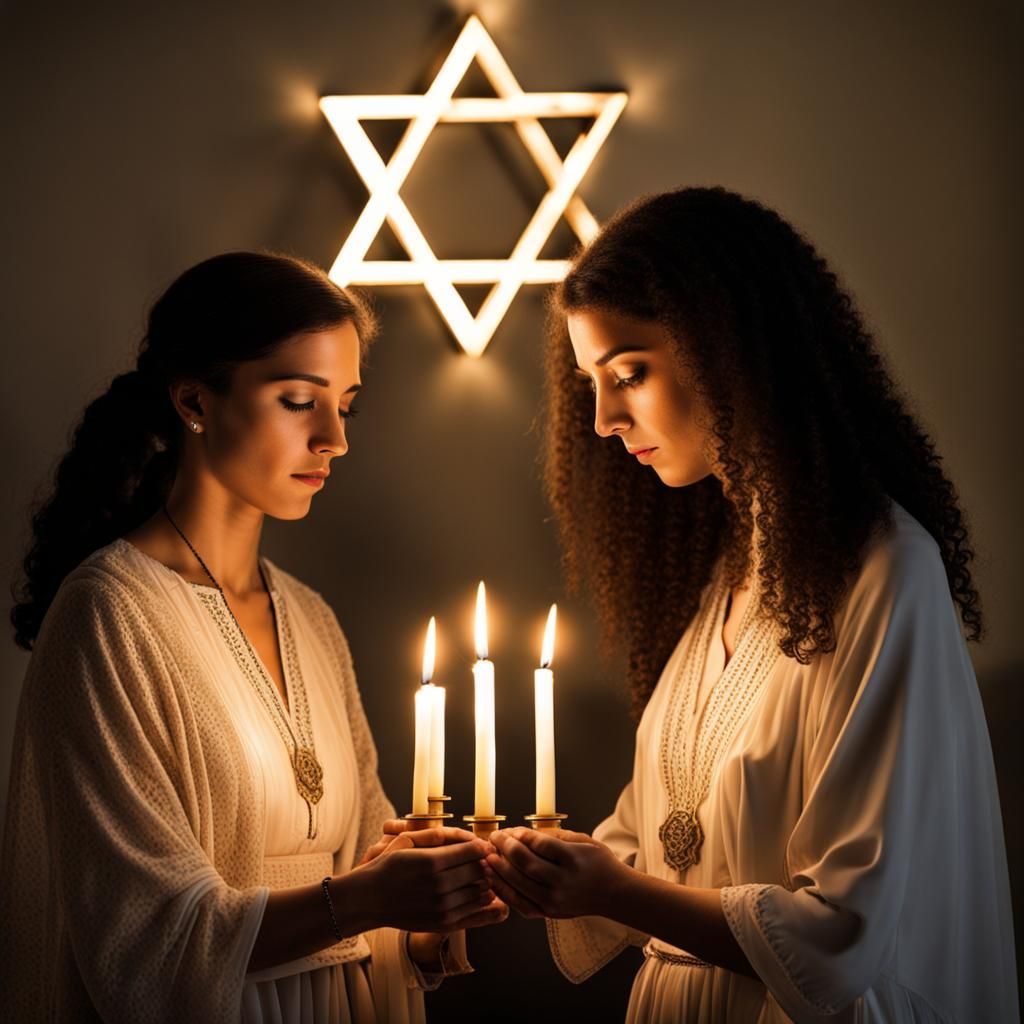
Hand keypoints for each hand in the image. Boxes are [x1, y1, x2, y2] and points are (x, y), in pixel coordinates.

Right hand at [344, 826, 507, 933]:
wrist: (369, 900)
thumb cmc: (388, 866)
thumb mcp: (406, 840)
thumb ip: (438, 835)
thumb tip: (469, 836)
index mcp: (431, 862)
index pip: (473, 851)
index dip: (482, 846)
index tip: (482, 845)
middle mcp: (438, 886)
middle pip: (480, 870)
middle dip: (485, 863)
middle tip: (483, 859)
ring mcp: (442, 908)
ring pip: (481, 892)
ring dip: (485, 881)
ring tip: (479, 875)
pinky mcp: (442, 924)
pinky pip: (474, 912)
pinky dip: (484, 902)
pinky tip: (485, 895)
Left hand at [486, 827, 631, 919]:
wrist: (614, 894)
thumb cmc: (597, 862)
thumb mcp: (582, 840)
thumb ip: (553, 835)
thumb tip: (521, 833)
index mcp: (573, 859)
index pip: (539, 844)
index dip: (519, 835)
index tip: (508, 829)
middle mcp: (563, 881)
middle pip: (525, 863)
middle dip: (504, 848)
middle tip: (492, 838)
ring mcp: (554, 900)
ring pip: (519, 883)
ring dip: (498, 869)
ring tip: (486, 856)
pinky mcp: (548, 913)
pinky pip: (519, 903)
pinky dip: (503, 890)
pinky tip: (493, 878)